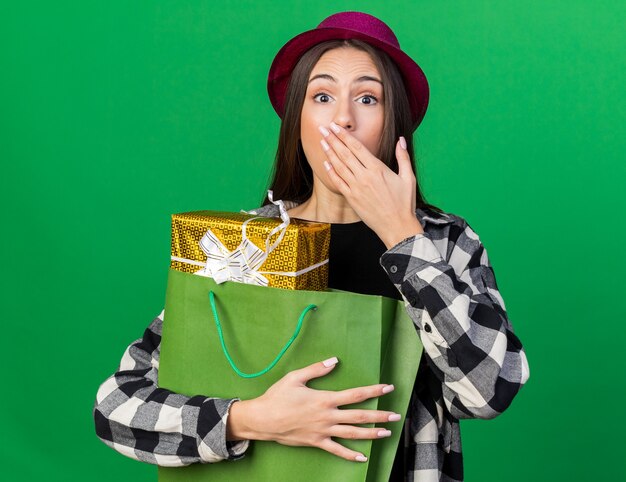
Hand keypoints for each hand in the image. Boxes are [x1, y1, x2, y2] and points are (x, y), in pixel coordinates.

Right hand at [227, 357, 400, 462]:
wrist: (263, 420)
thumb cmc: (277, 396)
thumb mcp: (295, 377)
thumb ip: (316, 369)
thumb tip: (334, 361)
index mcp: (325, 398)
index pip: (355, 394)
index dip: (373, 391)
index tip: (388, 388)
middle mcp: (328, 416)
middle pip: (359, 416)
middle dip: (379, 415)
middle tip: (396, 415)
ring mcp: (323, 431)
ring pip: (353, 433)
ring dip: (371, 434)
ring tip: (387, 433)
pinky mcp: (317, 442)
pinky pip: (337, 450)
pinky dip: (350, 455)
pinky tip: (362, 457)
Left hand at [319, 123, 423, 247]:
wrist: (397, 227)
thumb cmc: (405, 203)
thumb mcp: (408, 178)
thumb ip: (403, 157)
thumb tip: (401, 140)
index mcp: (378, 169)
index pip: (357, 147)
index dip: (344, 136)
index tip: (335, 127)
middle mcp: (364, 177)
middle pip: (345, 154)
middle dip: (332, 140)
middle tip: (322, 128)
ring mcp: (357, 188)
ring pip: (339, 166)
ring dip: (329, 152)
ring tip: (321, 141)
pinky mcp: (352, 199)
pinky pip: (338, 182)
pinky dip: (331, 172)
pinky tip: (325, 163)